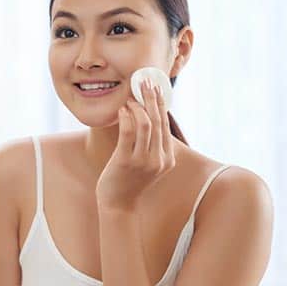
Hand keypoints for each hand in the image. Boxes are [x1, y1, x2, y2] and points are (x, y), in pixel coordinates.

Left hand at [95, 79, 175, 211]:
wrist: (119, 205)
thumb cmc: (129, 181)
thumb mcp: (147, 163)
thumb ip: (151, 144)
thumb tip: (147, 117)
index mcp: (167, 158)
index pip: (165, 124)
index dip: (160, 103)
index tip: (155, 87)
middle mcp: (159, 159)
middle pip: (158, 121)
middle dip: (151, 98)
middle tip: (144, 82)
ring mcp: (144, 161)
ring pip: (146, 124)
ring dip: (138, 107)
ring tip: (130, 98)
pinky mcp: (126, 162)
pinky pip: (129, 133)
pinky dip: (127, 118)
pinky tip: (122, 110)